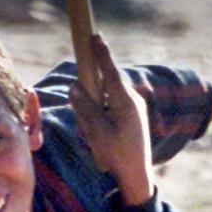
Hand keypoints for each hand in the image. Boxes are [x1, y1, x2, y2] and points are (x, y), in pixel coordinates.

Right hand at [70, 33, 153, 205]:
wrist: (136, 176)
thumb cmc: (117, 155)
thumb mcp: (97, 133)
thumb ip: (85, 108)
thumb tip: (75, 87)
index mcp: (126, 103)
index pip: (110, 72)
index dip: (102, 54)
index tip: (95, 35)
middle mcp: (133, 100)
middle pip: (105, 83)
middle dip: (91, 92)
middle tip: (89, 118)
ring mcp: (135, 106)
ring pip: (107, 95)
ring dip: (95, 107)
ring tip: (96, 135)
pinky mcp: (133, 113)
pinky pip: (111, 104)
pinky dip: (101, 112)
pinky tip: (101, 135)